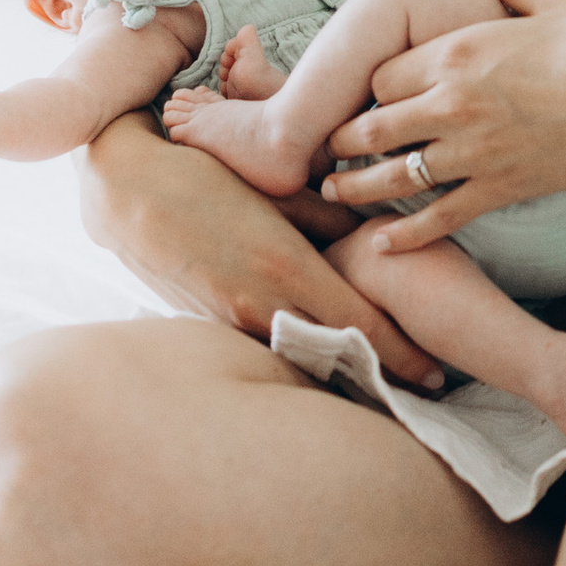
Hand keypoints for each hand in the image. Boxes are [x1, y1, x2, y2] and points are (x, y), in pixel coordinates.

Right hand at [79, 112, 445, 387]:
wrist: (126, 193)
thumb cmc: (204, 177)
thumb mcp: (276, 192)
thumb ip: (327, 219)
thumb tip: (370, 236)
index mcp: (287, 267)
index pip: (362, 325)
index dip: (405, 355)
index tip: (438, 375)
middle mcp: (262, 305)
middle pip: (337, 355)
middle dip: (380, 373)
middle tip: (424, 388)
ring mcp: (232, 323)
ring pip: (300, 356)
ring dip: (337, 367)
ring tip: (381, 376)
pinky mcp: (209, 327)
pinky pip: (264, 347)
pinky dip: (294, 354)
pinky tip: (316, 357)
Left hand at [318, 0, 565, 250]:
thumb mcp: (550, 0)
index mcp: (458, 52)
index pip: (384, 76)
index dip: (370, 89)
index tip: (365, 97)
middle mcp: (453, 103)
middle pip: (375, 128)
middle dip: (346, 140)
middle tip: (328, 149)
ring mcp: (472, 151)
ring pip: (395, 176)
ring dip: (358, 187)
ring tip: (334, 192)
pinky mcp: (496, 189)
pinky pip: (439, 217)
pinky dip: (407, 234)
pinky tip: (382, 242)